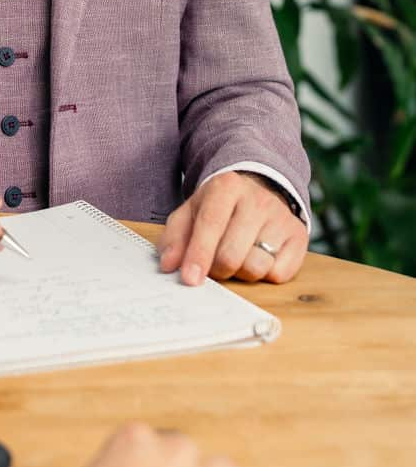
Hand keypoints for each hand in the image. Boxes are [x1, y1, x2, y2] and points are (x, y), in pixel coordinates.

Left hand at [159, 172, 308, 285]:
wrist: (259, 189)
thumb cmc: (219, 207)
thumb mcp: (191, 213)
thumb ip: (175, 238)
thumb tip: (169, 265)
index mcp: (226, 187)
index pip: (211, 224)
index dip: (199, 254)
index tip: (190, 279)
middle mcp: (257, 199)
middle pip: (232, 254)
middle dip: (218, 269)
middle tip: (214, 265)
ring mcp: (281, 217)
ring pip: (256, 266)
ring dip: (241, 272)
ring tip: (238, 257)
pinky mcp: (299, 236)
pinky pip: (280, 274)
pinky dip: (265, 274)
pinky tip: (259, 257)